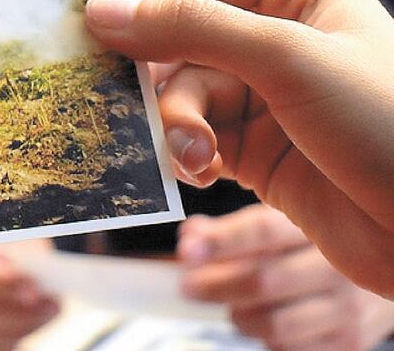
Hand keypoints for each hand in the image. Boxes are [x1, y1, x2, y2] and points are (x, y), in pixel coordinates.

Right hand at [84, 0, 393, 296]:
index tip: (106, 38)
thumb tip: (100, 11)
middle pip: (179, 38)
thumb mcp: (287, 57)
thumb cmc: (386, 123)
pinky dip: (187, 154)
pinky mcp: (252, 148)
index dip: (149, 0)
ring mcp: (261, 94)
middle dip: (163, 79)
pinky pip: (193, 137)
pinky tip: (204, 173)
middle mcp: (273, 35)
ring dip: (176, 125)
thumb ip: (191, 27)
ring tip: (197, 156)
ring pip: (180, 93)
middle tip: (148, 112)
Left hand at [178, 204, 393, 349]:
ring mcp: (348, 307)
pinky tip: (263, 319)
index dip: (220, 241)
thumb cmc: (319, 242)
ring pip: (273, 323)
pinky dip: (266, 337)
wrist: (387, 267)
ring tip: (230, 305)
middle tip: (187, 286)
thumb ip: (234, 228)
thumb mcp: (283, 221)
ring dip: (238, 316)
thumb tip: (190, 236)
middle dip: (215, 286)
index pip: (263, 231)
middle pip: (263, 281)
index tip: (185, 251)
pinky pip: (291, 347)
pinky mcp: (351, 341)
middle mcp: (338, 265)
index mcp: (317, 223)